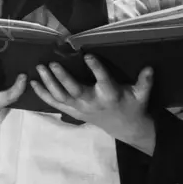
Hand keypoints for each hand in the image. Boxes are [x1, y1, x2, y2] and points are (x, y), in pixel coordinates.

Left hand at [31, 54, 155, 148]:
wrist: (124, 127)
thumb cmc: (132, 106)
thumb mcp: (142, 95)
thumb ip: (145, 81)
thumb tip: (149, 68)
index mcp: (109, 95)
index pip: (102, 80)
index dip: (96, 68)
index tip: (88, 56)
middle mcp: (92, 102)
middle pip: (74, 90)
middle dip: (62, 77)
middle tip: (52, 63)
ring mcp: (80, 108)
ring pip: (61, 96)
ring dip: (49, 83)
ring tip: (39, 68)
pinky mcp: (73, 111)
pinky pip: (55, 103)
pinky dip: (43, 94)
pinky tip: (33, 83)